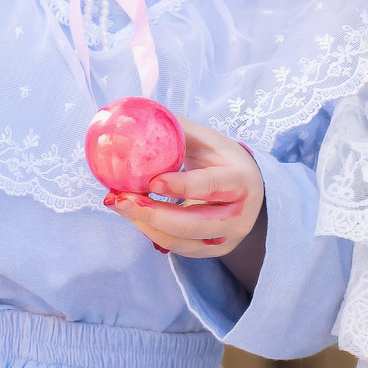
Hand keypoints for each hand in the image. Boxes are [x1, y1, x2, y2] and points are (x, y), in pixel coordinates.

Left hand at [108, 116, 264, 257]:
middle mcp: (239, 216)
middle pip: (192, 224)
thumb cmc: (224, 159)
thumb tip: (138, 117)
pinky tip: (133, 215)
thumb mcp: (208, 139)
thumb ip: (177, 131)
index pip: (210, 186)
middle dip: (151, 214)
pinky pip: (178, 248)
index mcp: (242, 182)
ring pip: (181, 241)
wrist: (249, 188)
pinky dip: (151, 232)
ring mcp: (227, 239)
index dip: (181, 186)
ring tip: (118, 204)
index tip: (151, 181)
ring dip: (144, 224)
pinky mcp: (213, 251)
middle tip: (119, 198)